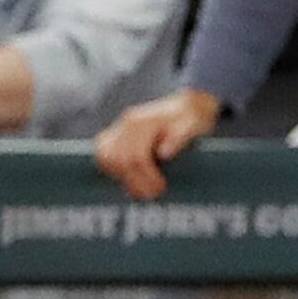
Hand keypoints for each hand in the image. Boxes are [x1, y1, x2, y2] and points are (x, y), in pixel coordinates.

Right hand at [95, 88, 221, 197]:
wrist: (185, 104)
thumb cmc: (190, 117)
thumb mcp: (193, 124)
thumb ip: (180, 136)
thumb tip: (164, 153)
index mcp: (144, 121)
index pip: (137, 156)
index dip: (147, 177)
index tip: (160, 188)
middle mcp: (127, 122)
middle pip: (120, 160)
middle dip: (135, 181)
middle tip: (152, 193)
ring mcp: (119, 127)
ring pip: (106, 157)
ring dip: (122, 177)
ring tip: (140, 188)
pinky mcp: (115, 133)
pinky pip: (104, 154)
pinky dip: (112, 169)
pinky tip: (129, 178)